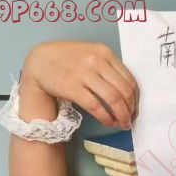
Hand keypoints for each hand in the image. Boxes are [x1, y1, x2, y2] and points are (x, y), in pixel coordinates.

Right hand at [23, 40, 137, 128]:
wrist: (39, 61)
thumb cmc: (66, 60)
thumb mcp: (90, 54)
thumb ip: (108, 68)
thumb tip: (127, 93)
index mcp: (104, 52)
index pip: (129, 78)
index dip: (136, 98)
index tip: (134, 108)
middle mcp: (96, 61)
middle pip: (124, 90)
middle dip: (131, 109)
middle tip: (130, 119)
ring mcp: (84, 74)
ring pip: (113, 99)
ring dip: (122, 115)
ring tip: (122, 124)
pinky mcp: (73, 88)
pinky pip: (97, 107)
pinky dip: (106, 118)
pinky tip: (109, 122)